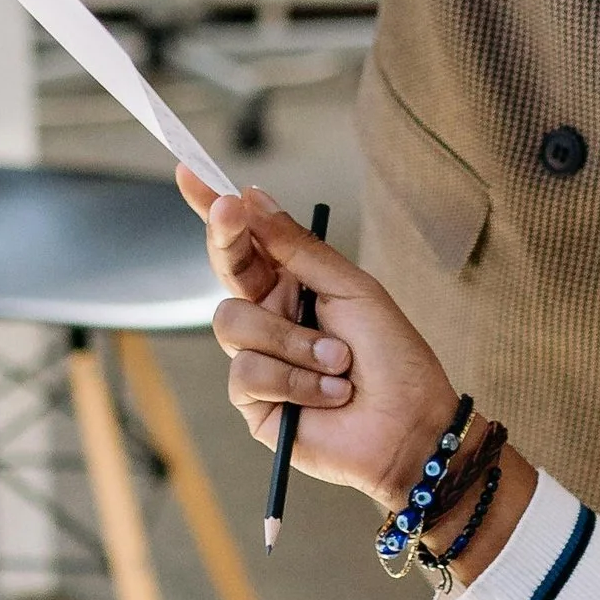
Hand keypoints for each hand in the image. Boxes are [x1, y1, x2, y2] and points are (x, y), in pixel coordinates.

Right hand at [176, 181, 456, 512]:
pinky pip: (250, 373)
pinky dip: (298, 382)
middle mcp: (271, 316)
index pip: (247, 241)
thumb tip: (253, 196)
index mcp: (293, 284)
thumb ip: (298, 248)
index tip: (189, 172)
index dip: (214, 209)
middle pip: (226, 270)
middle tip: (231, 213)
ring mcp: (260, 359)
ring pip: (234, 324)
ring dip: (295, 342)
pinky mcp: (255, 402)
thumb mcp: (352, 288)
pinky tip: (332, 394)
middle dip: (227, 239)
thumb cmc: (394, 356)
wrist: (410, 427)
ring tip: (340, 362)